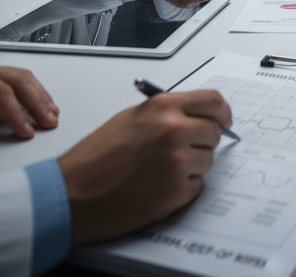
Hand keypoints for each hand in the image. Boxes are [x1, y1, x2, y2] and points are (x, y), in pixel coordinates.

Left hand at [0, 60, 58, 145]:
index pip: (0, 92)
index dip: (16, 113)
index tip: (26, 131)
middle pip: (18, 80)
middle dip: (37, 101)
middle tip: (50, 122)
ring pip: (21, 77)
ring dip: (39, 95)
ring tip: (51, 113)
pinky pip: (15, 81)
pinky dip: (31, 92)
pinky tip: (39, 102)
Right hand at [58, 89, 230, 245]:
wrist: (71, 195)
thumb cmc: (94, 158)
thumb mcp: (132, 118)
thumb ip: (166, 112)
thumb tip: (193, 115)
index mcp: (163, 107)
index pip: (214, 101)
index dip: (223, 112)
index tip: (225, 119)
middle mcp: (174, 131)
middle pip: (215, 132)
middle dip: (204, 141)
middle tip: (183, 148)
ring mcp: (177, 163)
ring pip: (208, 161)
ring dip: (192, 166)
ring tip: (160, 169)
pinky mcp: (175, 193)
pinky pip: (196, 186)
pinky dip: (183, 187)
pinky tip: (158, 186)